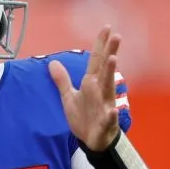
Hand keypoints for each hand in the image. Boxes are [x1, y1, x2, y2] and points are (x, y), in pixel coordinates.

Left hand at [48, 25, 122, 151]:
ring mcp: (105, 105)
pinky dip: (111, 114)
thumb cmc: (84, 117)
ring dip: (111, 73)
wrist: (91, 140)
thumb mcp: (69, 97)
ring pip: (109, 87)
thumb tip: (51, 63)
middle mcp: (100, 91)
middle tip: (117, 36)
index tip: (107, 28)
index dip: (100, 44)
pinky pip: (109, 117)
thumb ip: (62, 80)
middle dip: (110, 52)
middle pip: (105, 69)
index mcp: (91, 83)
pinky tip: (113, 110)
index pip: (96, 60)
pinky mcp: (105, 122)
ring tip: (113, 59)